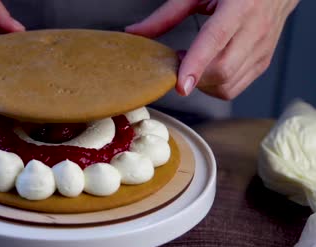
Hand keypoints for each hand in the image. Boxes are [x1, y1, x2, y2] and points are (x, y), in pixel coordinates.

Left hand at [125, 0, 298, 99]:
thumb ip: (167, 15)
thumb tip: (135, 32)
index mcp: (241, 6)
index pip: (216, 40)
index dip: (196, 65)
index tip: (181, 85)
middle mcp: (256, 29)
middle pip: (222, 70)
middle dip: (194, 76)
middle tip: (179, 61)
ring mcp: (262, 49)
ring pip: (227, 85)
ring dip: (202, 84)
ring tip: (193, 63)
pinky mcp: (263, 63)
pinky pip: (234, 87)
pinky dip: (214, 86)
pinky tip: (206, 69)